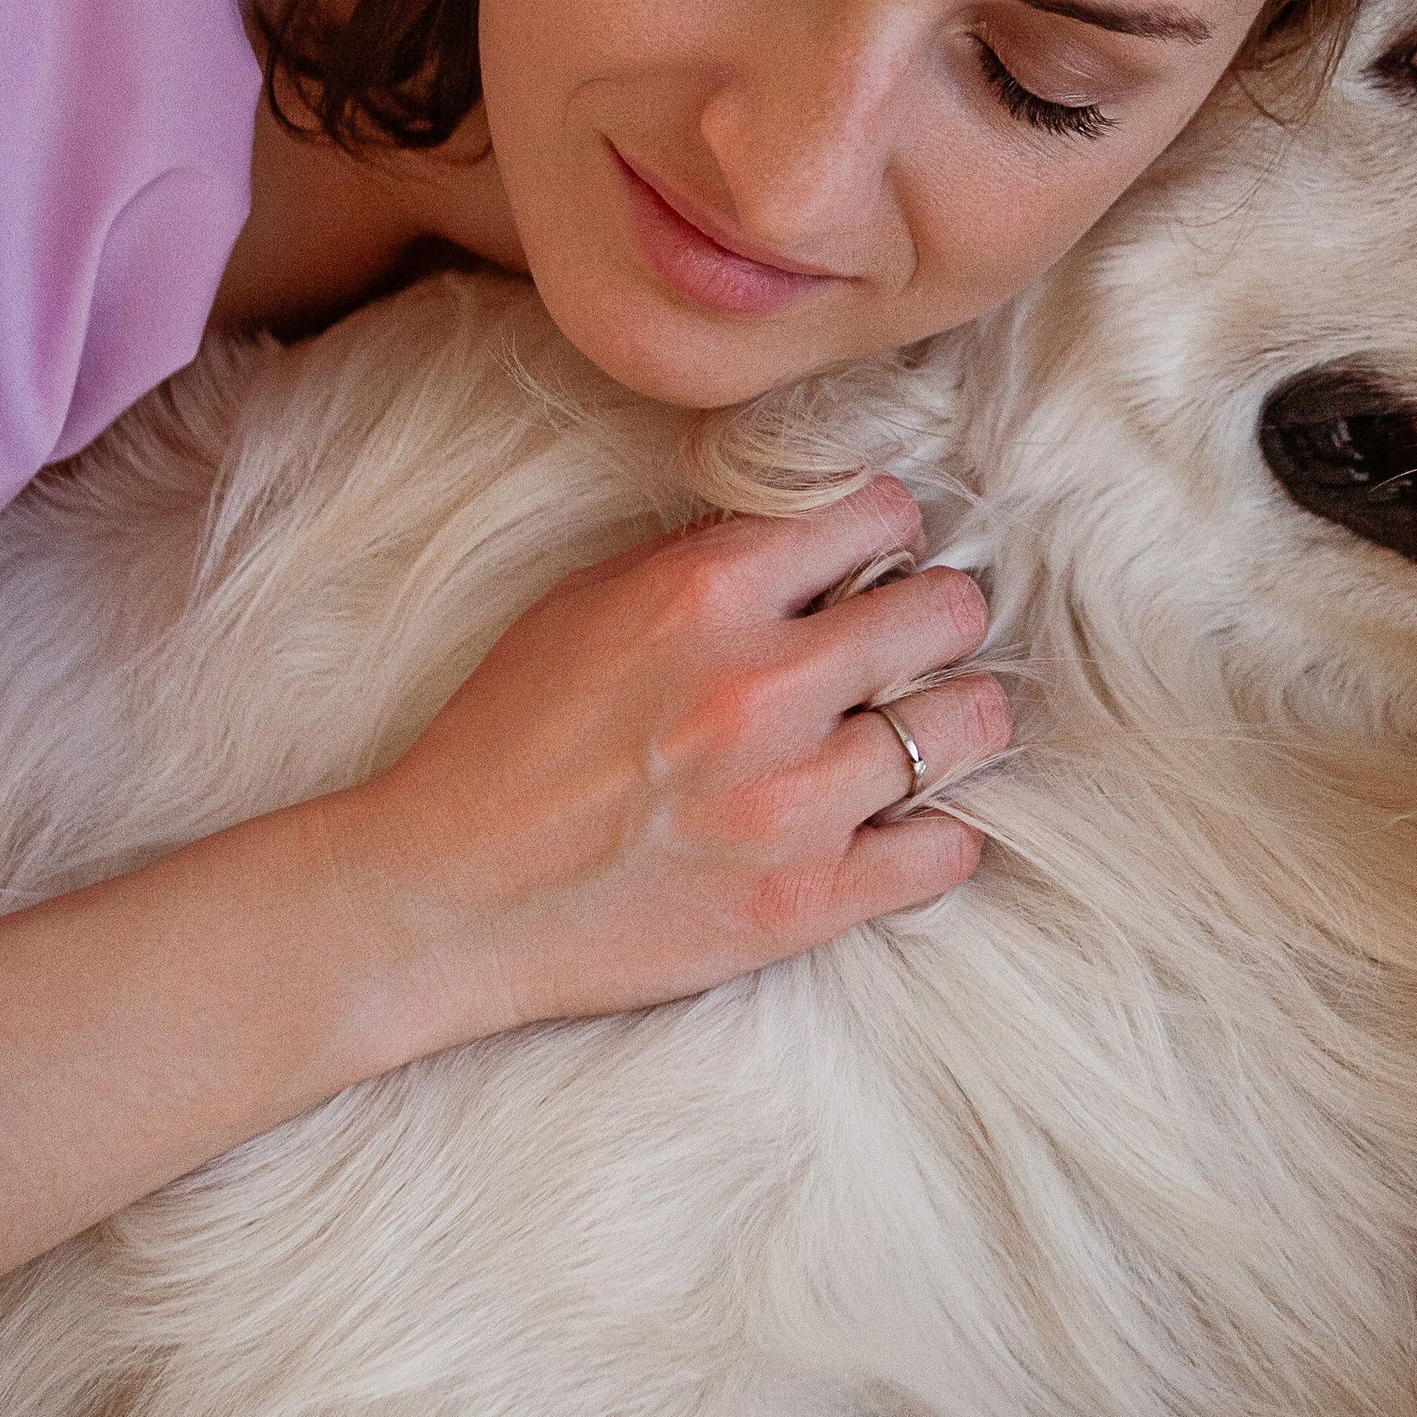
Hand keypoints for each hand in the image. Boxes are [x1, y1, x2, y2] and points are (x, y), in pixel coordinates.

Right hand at [328, 479, 1005, 1052]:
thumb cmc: (509, 739)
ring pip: (970, 726)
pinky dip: (941, 832)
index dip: (892, 536)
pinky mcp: (803, 902)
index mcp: (707, 594)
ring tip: (926, 728)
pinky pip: (947, 851)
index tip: (882, 564)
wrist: (447, 895)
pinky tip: (906, 821)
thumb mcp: (589, 602)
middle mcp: (762, 688)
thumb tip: (819, 532)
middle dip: (940, 620)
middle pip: (949, 613)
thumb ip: (707, 557)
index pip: (881, 514)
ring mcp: (790, 802)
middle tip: (916, 646)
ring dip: (958, 720)